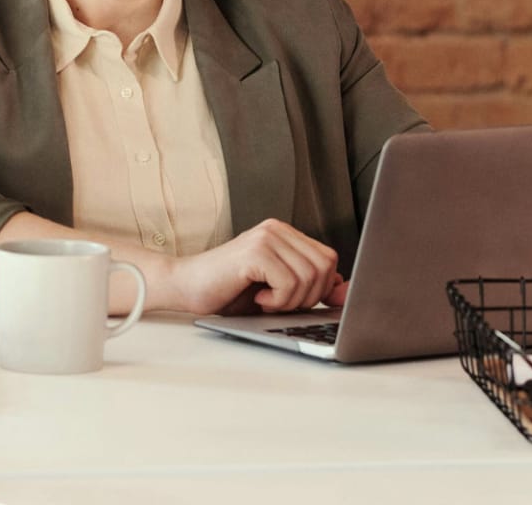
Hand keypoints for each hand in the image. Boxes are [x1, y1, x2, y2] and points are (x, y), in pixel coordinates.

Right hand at [165, 219, 345, 314]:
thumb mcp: (278, 290)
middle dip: (309, 296)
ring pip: (310, 276)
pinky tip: (258, 298)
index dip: (324, 287)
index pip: (329, 258)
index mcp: (285, 234)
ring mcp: (266, 237)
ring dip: (291, 300)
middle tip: (280, 302)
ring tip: (266, 300)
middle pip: (325, 266)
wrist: (186, 287)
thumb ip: (310, 286)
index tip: (307, 303)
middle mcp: (278, 229)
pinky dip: (278, 300)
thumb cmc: (228, 291)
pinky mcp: (255, 251)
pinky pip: (290, 282)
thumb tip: (345, 292)